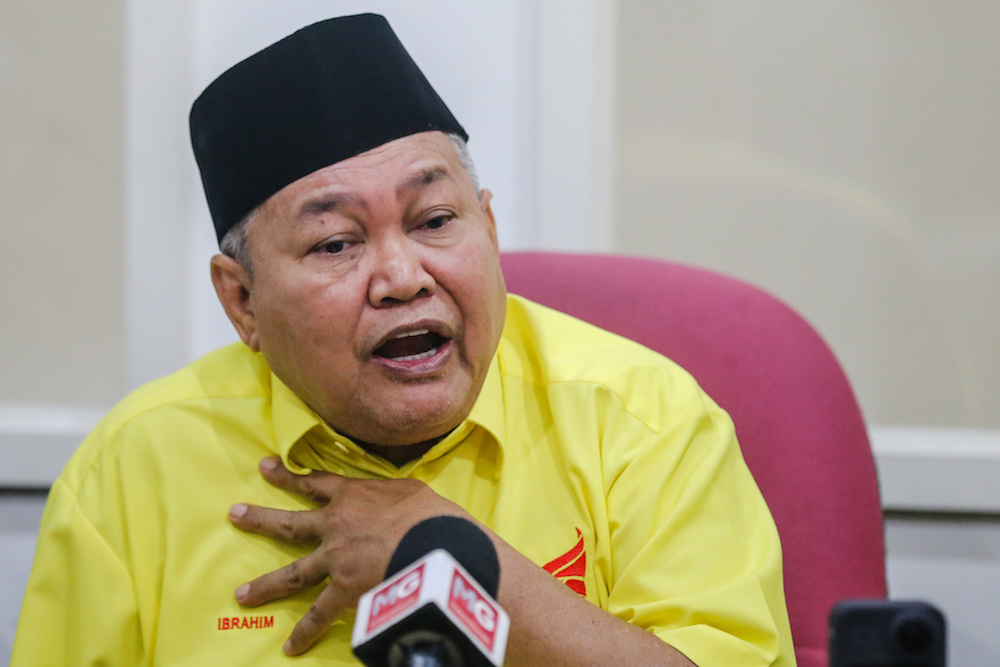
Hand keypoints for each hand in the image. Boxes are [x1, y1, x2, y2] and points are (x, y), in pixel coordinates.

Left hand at [228, 456, 467, 655]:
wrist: (436, 541)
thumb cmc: (433, 512)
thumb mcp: (413, 490)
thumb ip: (395, 495)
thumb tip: (401, 502)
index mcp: (354, 495)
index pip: (315, 482)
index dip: (289, 475)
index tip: (265, 467)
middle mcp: (336, 524)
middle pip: (290, 522)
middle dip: (259, 520)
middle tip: (234, 514)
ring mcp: (336, 558)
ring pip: (292, 574)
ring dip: (264, 586)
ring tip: (241, 595)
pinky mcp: (344, 589)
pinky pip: (319, 614)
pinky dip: (305, 632)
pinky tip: (291, 646)